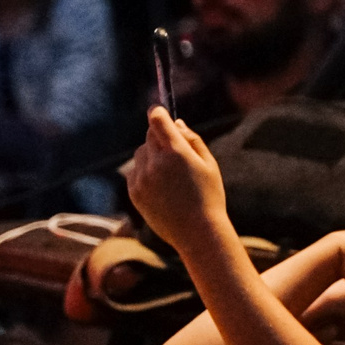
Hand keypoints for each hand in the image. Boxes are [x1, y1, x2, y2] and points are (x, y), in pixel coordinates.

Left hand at [125, 107, 228, 250]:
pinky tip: (162, 187)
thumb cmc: (209, 196)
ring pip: (141, 153)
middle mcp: (155, 163)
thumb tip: (176, 123)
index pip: (157, 120)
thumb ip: (192, 139)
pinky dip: (145, 172)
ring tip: (170, 174)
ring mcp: (142, 178)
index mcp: (176, 153)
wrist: (197, 232)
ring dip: (151, 155)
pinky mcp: (134, 192)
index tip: (159, 112)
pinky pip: (135, 171)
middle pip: (149, 135)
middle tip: (174, 151)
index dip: (158, 113)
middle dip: (159, 136)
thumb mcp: (209, 164)